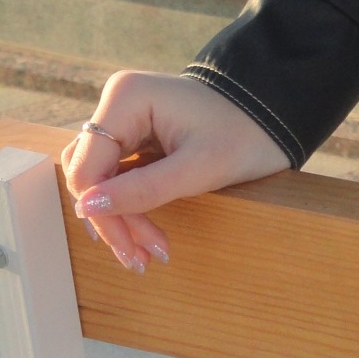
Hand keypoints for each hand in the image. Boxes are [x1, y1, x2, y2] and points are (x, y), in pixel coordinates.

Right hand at [61, 71, 288, 273]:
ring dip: (119, 218)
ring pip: (98, 179)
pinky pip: (115, 176)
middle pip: (89, 175)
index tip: (132, 249)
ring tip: (147, 254)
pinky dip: (128, 206)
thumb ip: (141, 189)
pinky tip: (147, 235)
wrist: (274, 119)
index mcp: (127, 97)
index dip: (101, 213)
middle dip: (115, 220)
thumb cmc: (244, 136)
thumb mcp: (198, 169)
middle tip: (143, 259)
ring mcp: (125, 116)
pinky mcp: (135, 133)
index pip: (86, 168)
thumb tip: (84, 208)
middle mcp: (118, 101)